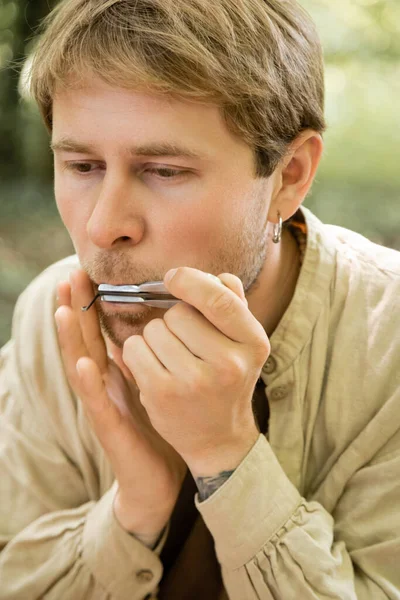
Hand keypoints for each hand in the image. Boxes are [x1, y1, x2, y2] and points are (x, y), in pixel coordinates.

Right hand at [54, 269, 186, 542]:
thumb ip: (150, 355)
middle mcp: (104, 384)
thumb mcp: (155, 381)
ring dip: (70, 339)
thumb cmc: (160, 426)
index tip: (86, 272)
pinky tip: (84, 364)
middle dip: (75, 309)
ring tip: (63, 310)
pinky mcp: (109, 429)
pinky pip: (97, 404)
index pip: (98, 330)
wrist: (160, 477)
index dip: (90, 302)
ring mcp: (103, 405)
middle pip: (84, 340)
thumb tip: (156, 323)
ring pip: (81, 366)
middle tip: (69, 276)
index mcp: (115, 371)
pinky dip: (88, 383)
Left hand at [121, 268, 270, 474]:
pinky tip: (153, 368)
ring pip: (154, 329)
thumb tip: (219, 276)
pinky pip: (134, 349)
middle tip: (184, 342)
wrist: (218, 437)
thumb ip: (233, 306)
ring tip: (171, 358)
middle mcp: (228, 364)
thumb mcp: (243, 344)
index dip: (191, 281)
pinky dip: (138, 352)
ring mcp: (194, 381)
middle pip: (178, 313)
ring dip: (155, 337)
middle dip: (173, 319)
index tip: (175, 277)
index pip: (219, 299)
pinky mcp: (163, 394)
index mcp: (253, 343)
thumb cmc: (227, 379)